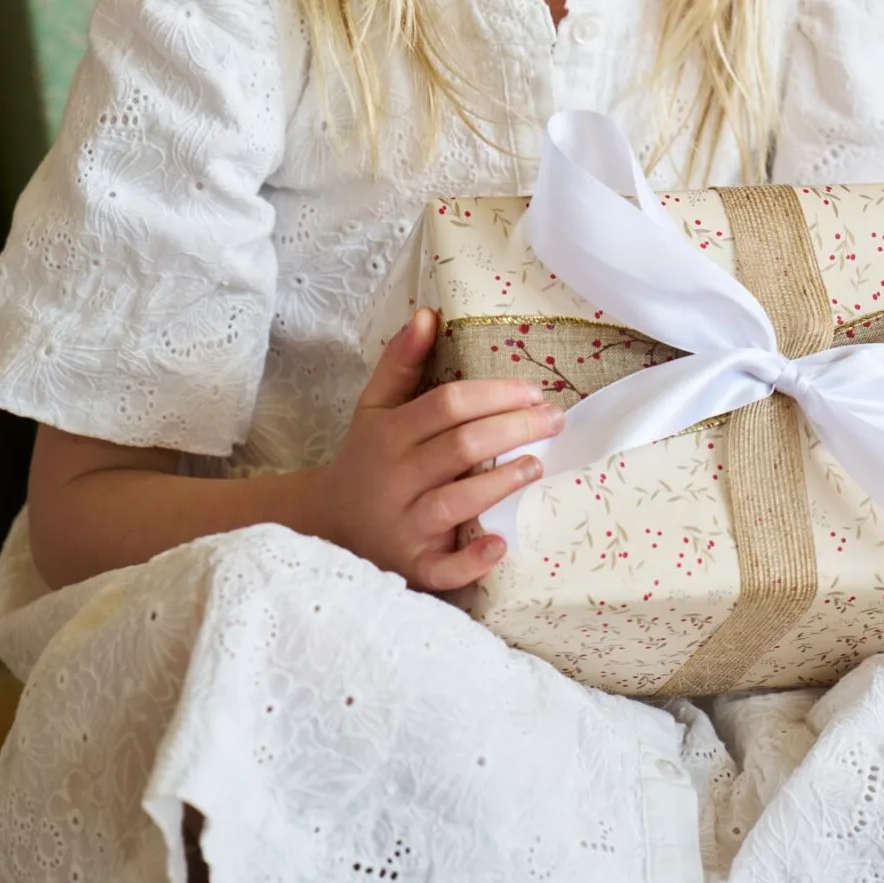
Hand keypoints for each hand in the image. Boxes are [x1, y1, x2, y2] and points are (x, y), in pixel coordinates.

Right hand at [307, 308, 562, 592]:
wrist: (328, 524)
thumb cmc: (367, 459)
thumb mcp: (375, 407)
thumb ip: (401, 362)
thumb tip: (428, 313)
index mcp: (389, 435)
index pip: (447, 405)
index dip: (494, 394)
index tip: (534, 391)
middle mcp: (395, 479)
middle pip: (460, 447)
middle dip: (513, 429)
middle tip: (555, 421)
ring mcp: (403, 525)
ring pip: (456, 502)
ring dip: (502, 482)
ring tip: (537, 464)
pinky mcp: (411, 566)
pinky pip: (444, 568)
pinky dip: (472, 559)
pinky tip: (500, 545)